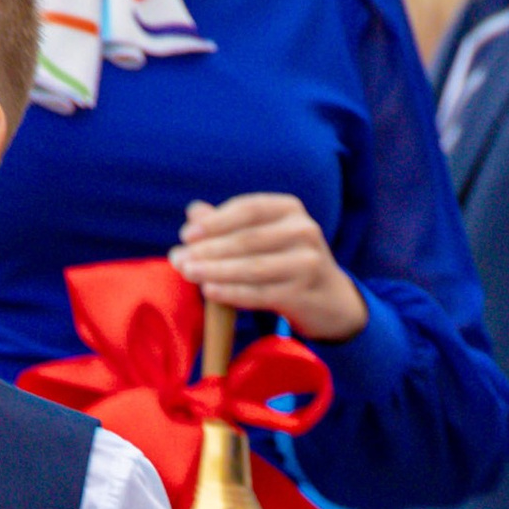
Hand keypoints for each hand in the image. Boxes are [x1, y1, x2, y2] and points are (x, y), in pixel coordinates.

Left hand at [171, 193, 367, 343]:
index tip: (186, 235)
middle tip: (179, 260)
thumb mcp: (263, 235)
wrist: (330, 299)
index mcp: (289, 209)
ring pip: (252, 267)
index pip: (247, 209)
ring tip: (187, 273)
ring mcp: (307, 262)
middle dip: (208, 250)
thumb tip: (193, 212)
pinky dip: (232, 293)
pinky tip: (209, 292)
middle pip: (247, 239)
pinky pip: (261, 293)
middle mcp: (303, 230)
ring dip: (215, 271)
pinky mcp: (304, 293)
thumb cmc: (285, 261)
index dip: (215, 221)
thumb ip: (228, 223)